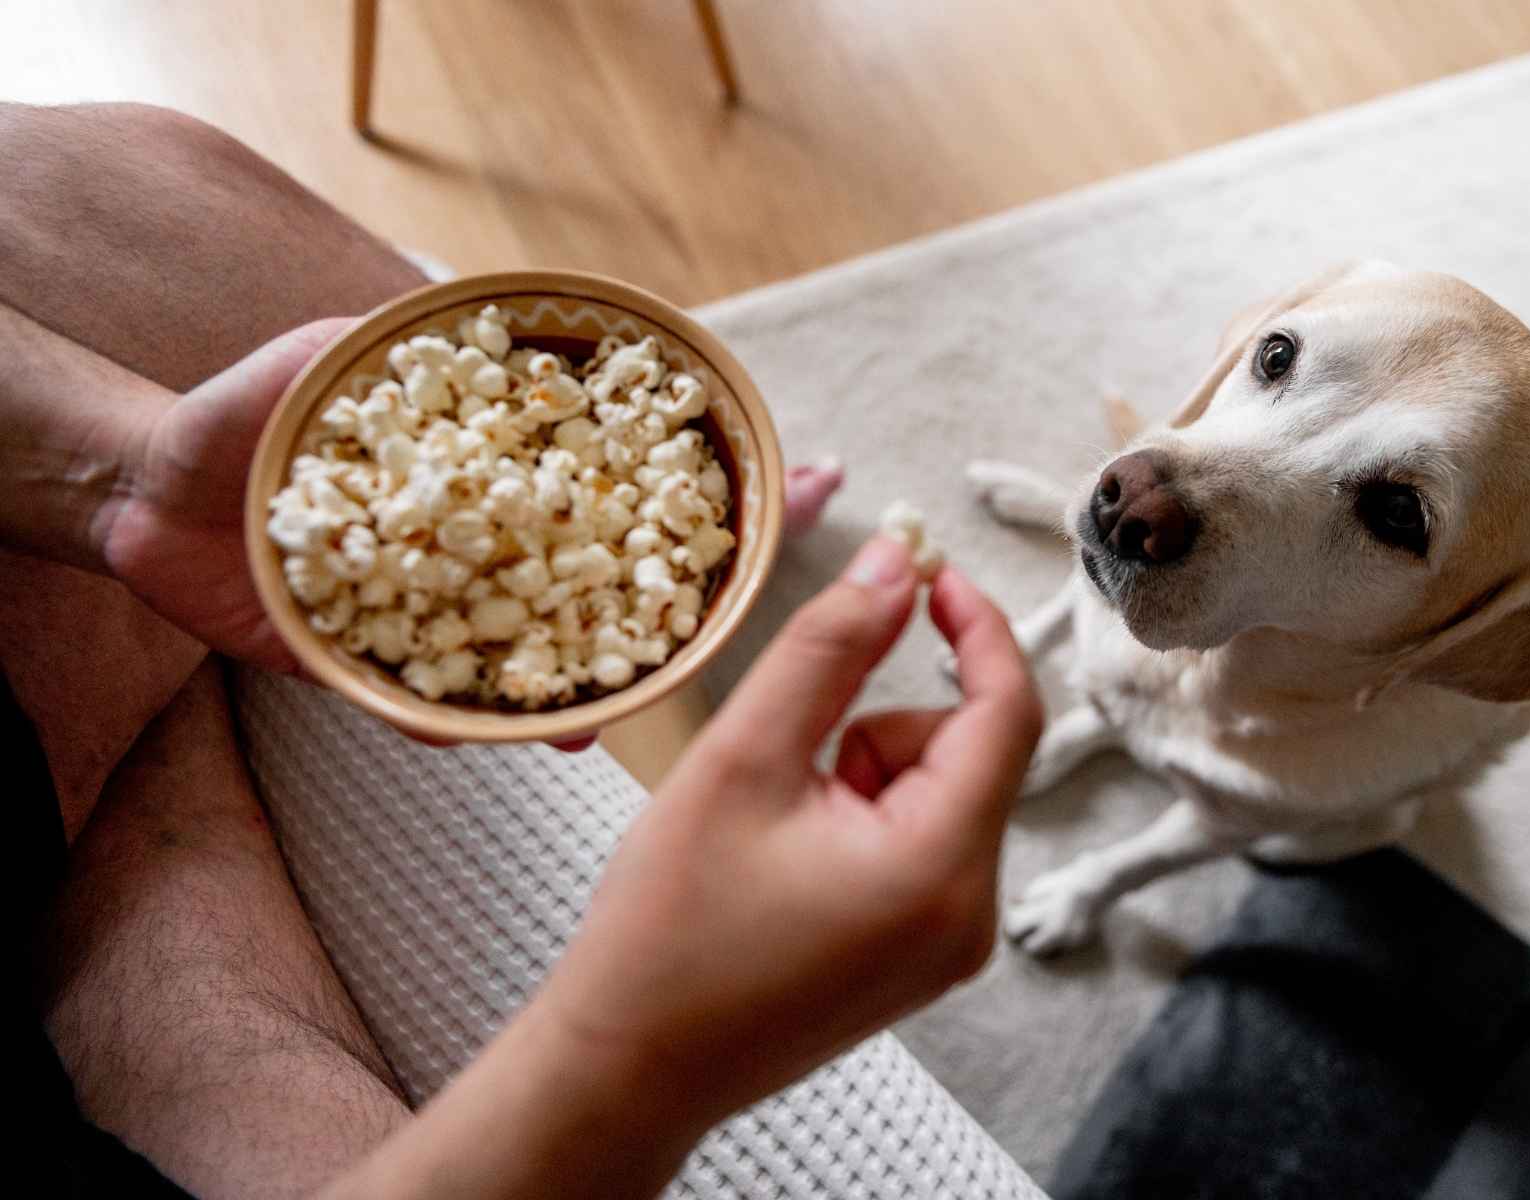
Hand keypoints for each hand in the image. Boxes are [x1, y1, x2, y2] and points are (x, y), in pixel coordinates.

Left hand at [102, 316, 844, 705]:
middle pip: (600, 577)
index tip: (809, 475)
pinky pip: (442, 705)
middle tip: (748, 599)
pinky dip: (487, 720)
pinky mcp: (381, 670)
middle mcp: (484, 552)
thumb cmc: (234, 423)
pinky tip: (552, 727)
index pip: (609, 478)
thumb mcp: (304, 362)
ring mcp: (440, 615)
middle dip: (682, 592)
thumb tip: (439, 312)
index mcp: (491, 482)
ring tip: (639, 696)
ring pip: (540, 656)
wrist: (146, 504)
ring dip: (597, 677)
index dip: (696, 481)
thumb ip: (371, 343)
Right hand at [546, 536, 1042, 1116]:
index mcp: (940, 867)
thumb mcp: (743, 757)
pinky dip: (865, 821)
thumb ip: (829, 646)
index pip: (1007, 711)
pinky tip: (788, 863)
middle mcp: (969, 915)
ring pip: (940, 794)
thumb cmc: (667, 926)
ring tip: (775, 829)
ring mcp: (950, 945)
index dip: (976, 626)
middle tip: (788, 766)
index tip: (927, 573)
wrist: (627, 1065)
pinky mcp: (923, 957)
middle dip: (877, 729)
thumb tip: (898, 561)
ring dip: (864, 776)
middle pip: (968, 754)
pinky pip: (924, 844)